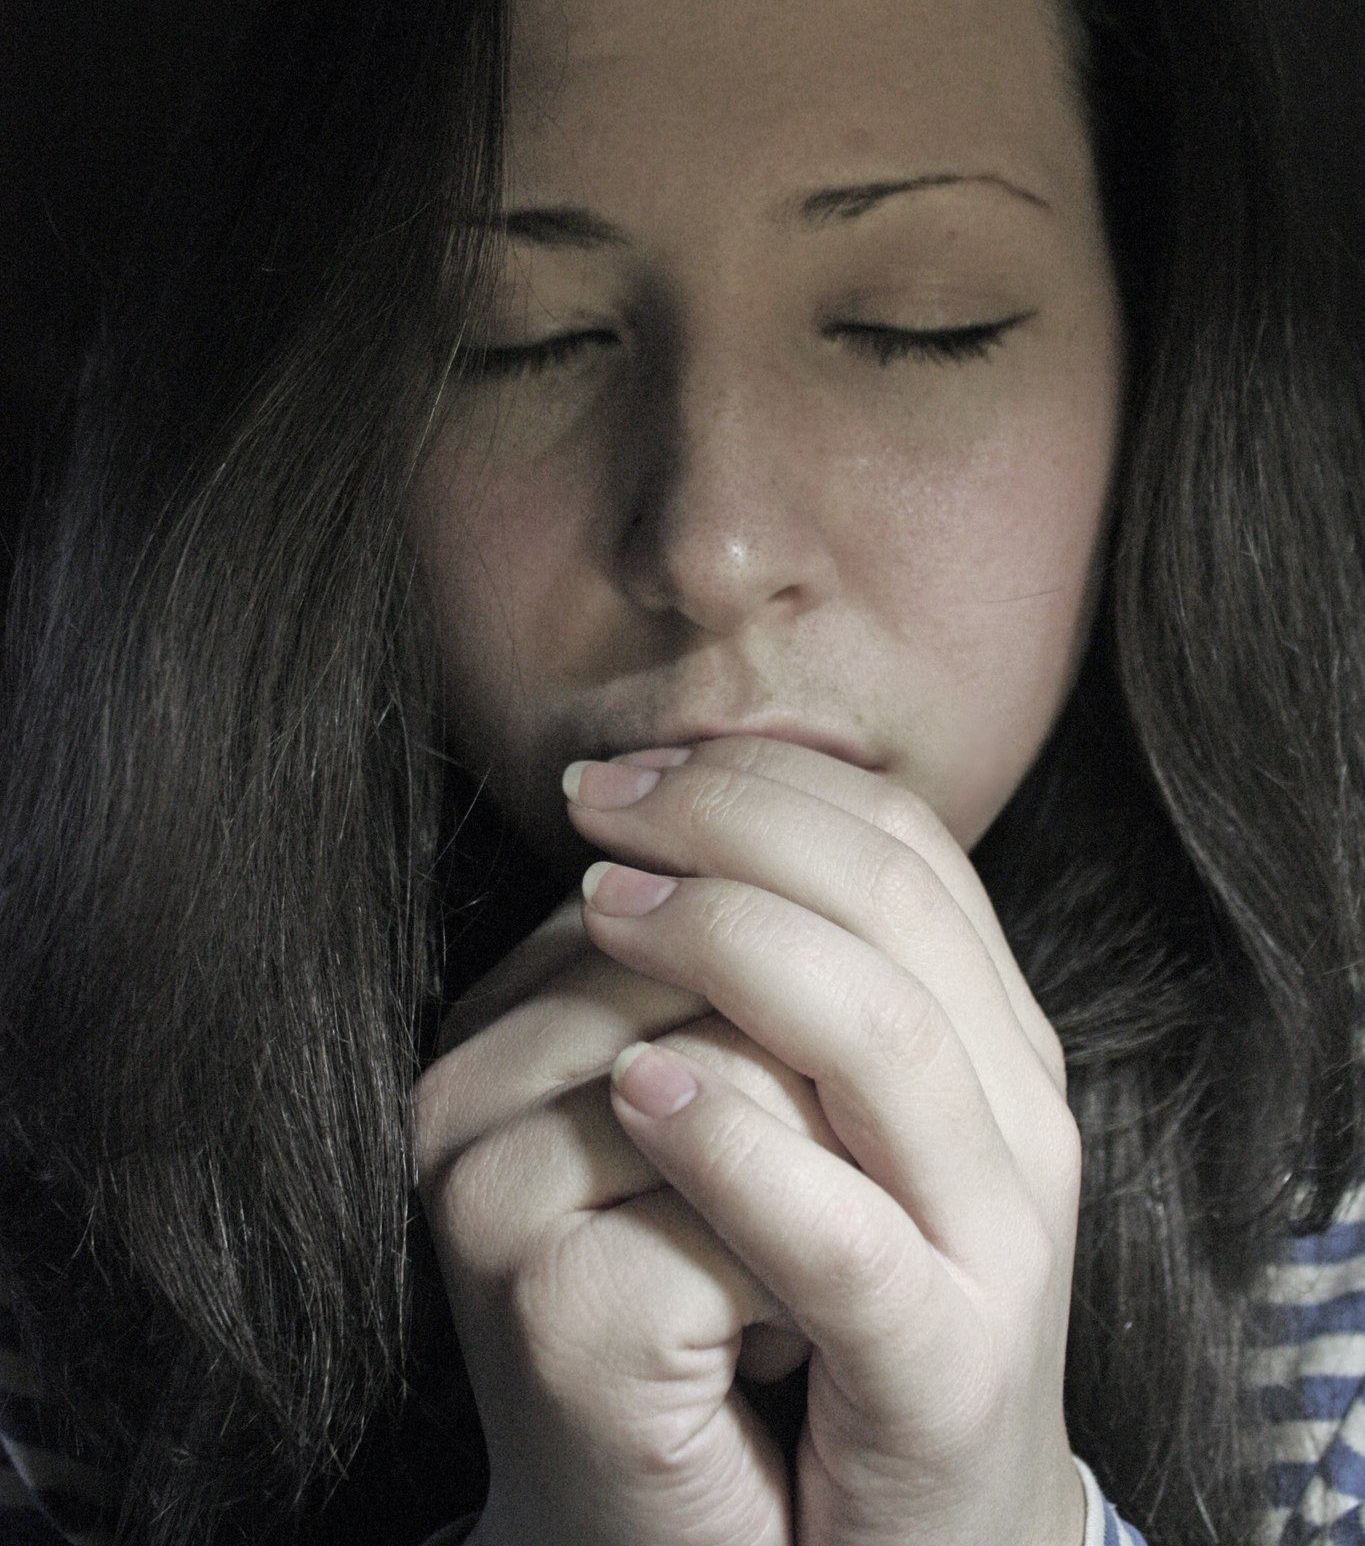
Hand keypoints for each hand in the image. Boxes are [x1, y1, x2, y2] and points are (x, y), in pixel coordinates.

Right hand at [412, 860, 830, 1544]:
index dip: (839, 954)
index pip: (711, 857)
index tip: (825, 1105)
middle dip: (842, 1086)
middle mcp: (468, 1075)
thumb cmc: (773, 1318)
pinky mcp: (550, 1310)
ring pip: (757, 1066)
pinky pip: (766, 1214)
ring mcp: (487, 1187)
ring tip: (788, 1282)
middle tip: (817, 1215)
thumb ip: (776, 943)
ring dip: (844, 1180)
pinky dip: (818, 1280)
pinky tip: (761, 1347)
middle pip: (742, 955)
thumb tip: (799, 797)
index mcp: (516, 1001)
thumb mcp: (791, 1101)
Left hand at [567, 735, 1084, 1545]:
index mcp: (996, 1049)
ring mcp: (996, 1253)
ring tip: (601, 909)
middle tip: (597, 812)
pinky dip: (738, 1148)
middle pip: (892, 903)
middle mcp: (1018, 1127)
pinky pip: (844, 1237)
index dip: (765, 783)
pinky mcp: (944, 1377)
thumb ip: (783, 1007)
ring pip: (882, 1033)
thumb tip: (644, 851)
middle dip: (731, 825)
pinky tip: (637, 1096)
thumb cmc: (826, 1331)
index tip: (631, 773)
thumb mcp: (824, 1137)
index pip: (904, 847)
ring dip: (725, 941)